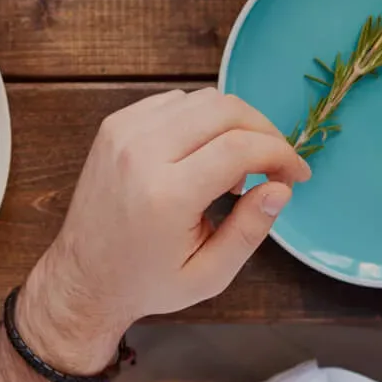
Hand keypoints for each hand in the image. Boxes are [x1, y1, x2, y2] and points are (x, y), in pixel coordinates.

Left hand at [16, 90, 308, 372]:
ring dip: (233, 123)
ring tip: (238, 166)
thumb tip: (282, 188)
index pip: (240, 148)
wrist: (84, 278)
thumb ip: (250, 230)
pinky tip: (204, 152)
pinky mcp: (114, 125)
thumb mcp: (208, 276)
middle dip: (264, 130)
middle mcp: (142, 153)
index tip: (298, 174)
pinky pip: (173, 101)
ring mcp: (123, 133)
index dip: (281, 154)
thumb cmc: (147, 282)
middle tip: (277, 162)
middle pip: (224, 110)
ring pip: (200, 99)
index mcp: (166, 194)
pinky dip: (200, 118)